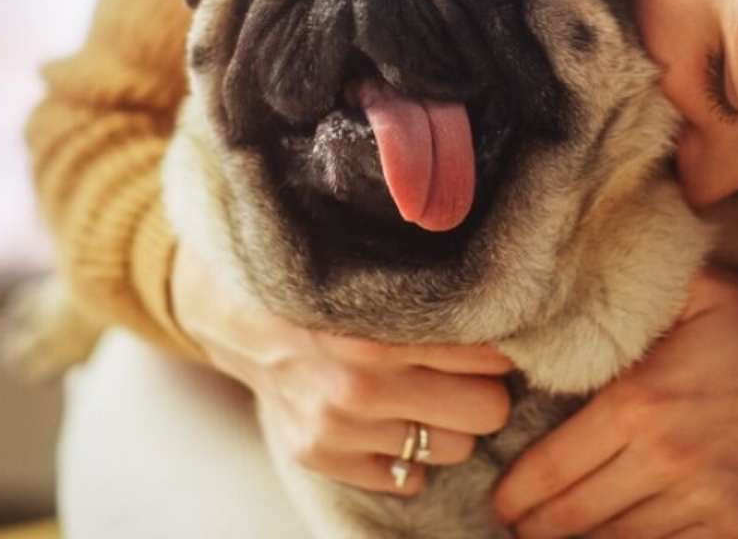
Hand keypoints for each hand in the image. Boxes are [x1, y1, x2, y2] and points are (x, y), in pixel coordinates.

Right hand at [171, 242, 511, 494]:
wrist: (231, 305)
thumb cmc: (318, 273)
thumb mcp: (373, 261)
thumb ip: (431, 280)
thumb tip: (506, 286)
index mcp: (377, 333)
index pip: (487, 357)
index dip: (502, 341)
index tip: (501, 327)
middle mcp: (358, 389)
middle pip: (487, 412)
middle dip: (486, 387)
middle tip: (473, 364)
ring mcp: (336, 430)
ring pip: (454, 448)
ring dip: (450, 419)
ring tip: (431, 385)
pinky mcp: (319, 457)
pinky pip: (407, 477)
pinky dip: (408, 449)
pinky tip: (394, 412)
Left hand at [493, 268, 737, 537]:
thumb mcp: (696, 284)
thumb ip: (632, 285)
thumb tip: (571, 274)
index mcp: (642, 401)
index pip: (555, 465)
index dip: (517, 492)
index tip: (500, 499)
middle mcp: (665, 459)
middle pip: (576, 515)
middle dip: (537, 524)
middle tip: (515, 523)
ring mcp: (703, 503)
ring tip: (553, 534)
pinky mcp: (735, 530)